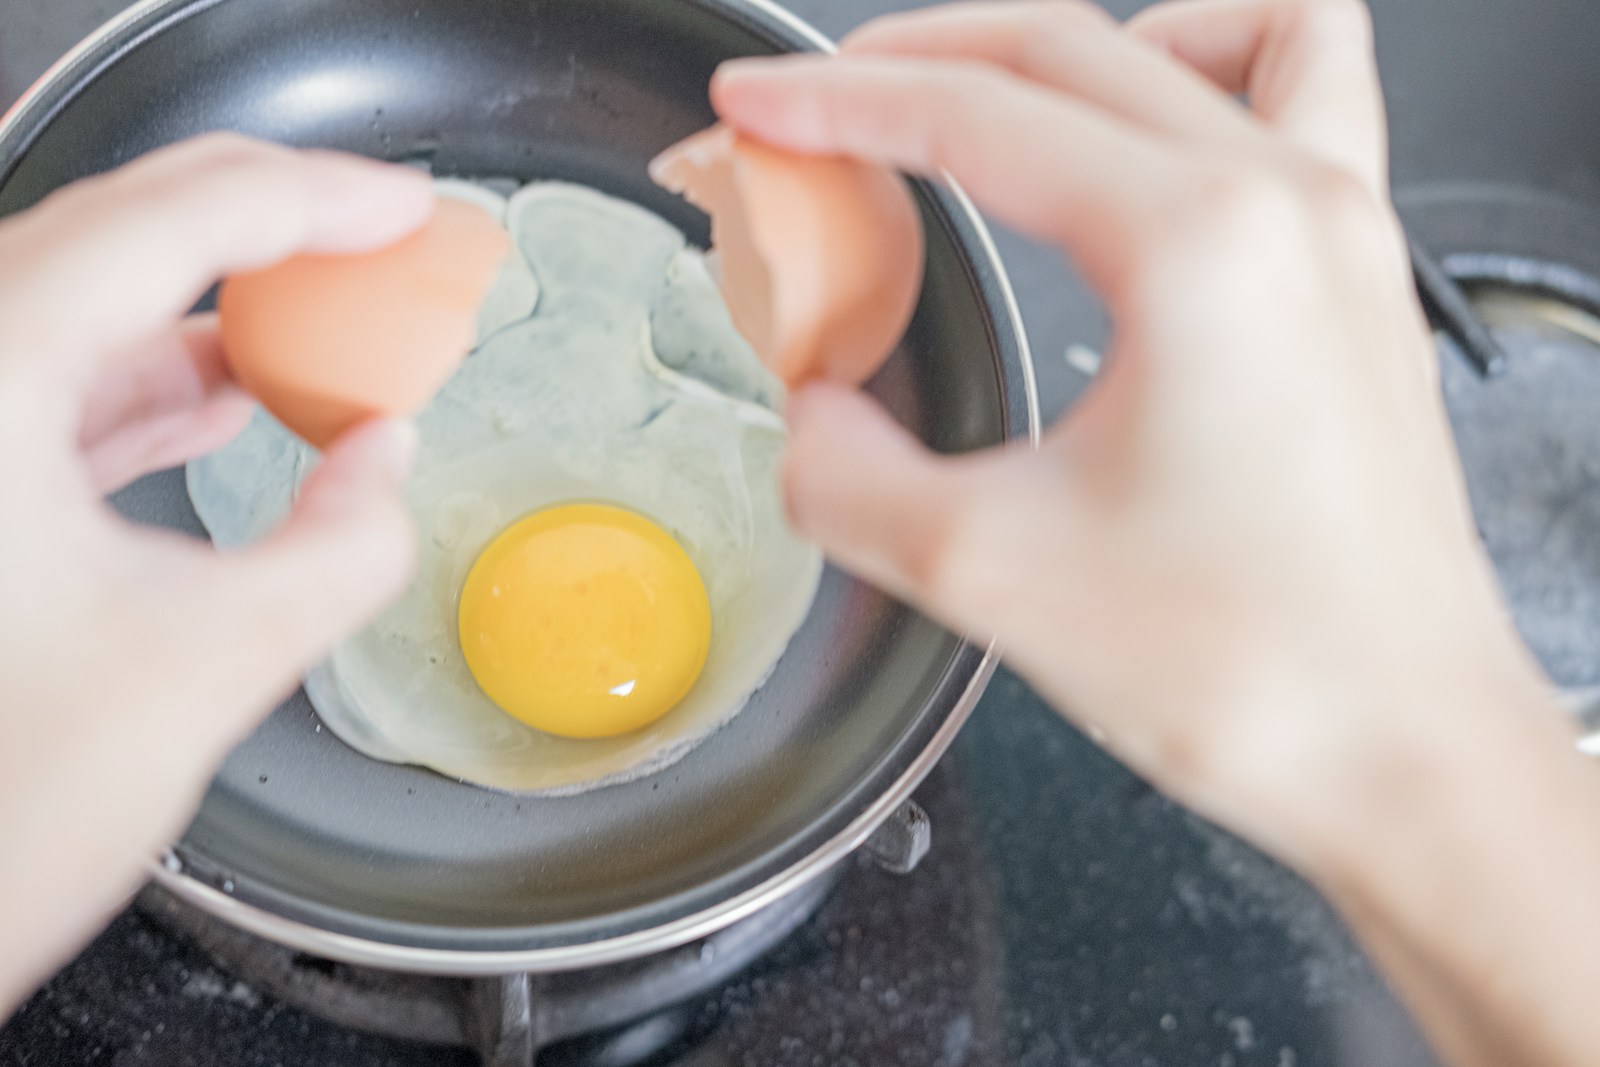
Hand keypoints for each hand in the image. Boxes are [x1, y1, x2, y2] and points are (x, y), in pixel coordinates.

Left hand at [0, 135, 429, 1013]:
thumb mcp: (209, 667)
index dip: (309, 199)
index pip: (168, 227)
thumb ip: (337, 550)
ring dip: (213, 308)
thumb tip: (384, 464)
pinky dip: (155, 377)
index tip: (403, 207)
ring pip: (86, 302)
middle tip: (377, 237)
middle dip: (265, 226)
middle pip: (118, 232)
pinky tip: (230, 397)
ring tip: (326, 328)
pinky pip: (57, 380)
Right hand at [714, 4, 1599, 1065]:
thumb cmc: (1260, 669)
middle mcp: (1288, 203)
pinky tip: (1148, 148)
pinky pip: (1308, 98)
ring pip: (1215, 30)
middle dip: (916, 62)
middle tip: (819, 106)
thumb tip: (812, 422)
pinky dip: (1215, 79)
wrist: (1403, 755)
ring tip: (990, 100)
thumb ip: (848, 474)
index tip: (759, 110)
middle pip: (1070, 48)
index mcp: (1198, 246)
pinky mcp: (1359, 282)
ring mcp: (1343, 231)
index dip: (836, 103)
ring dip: (1080, 43)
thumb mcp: (987, 570)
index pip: (975, 118)